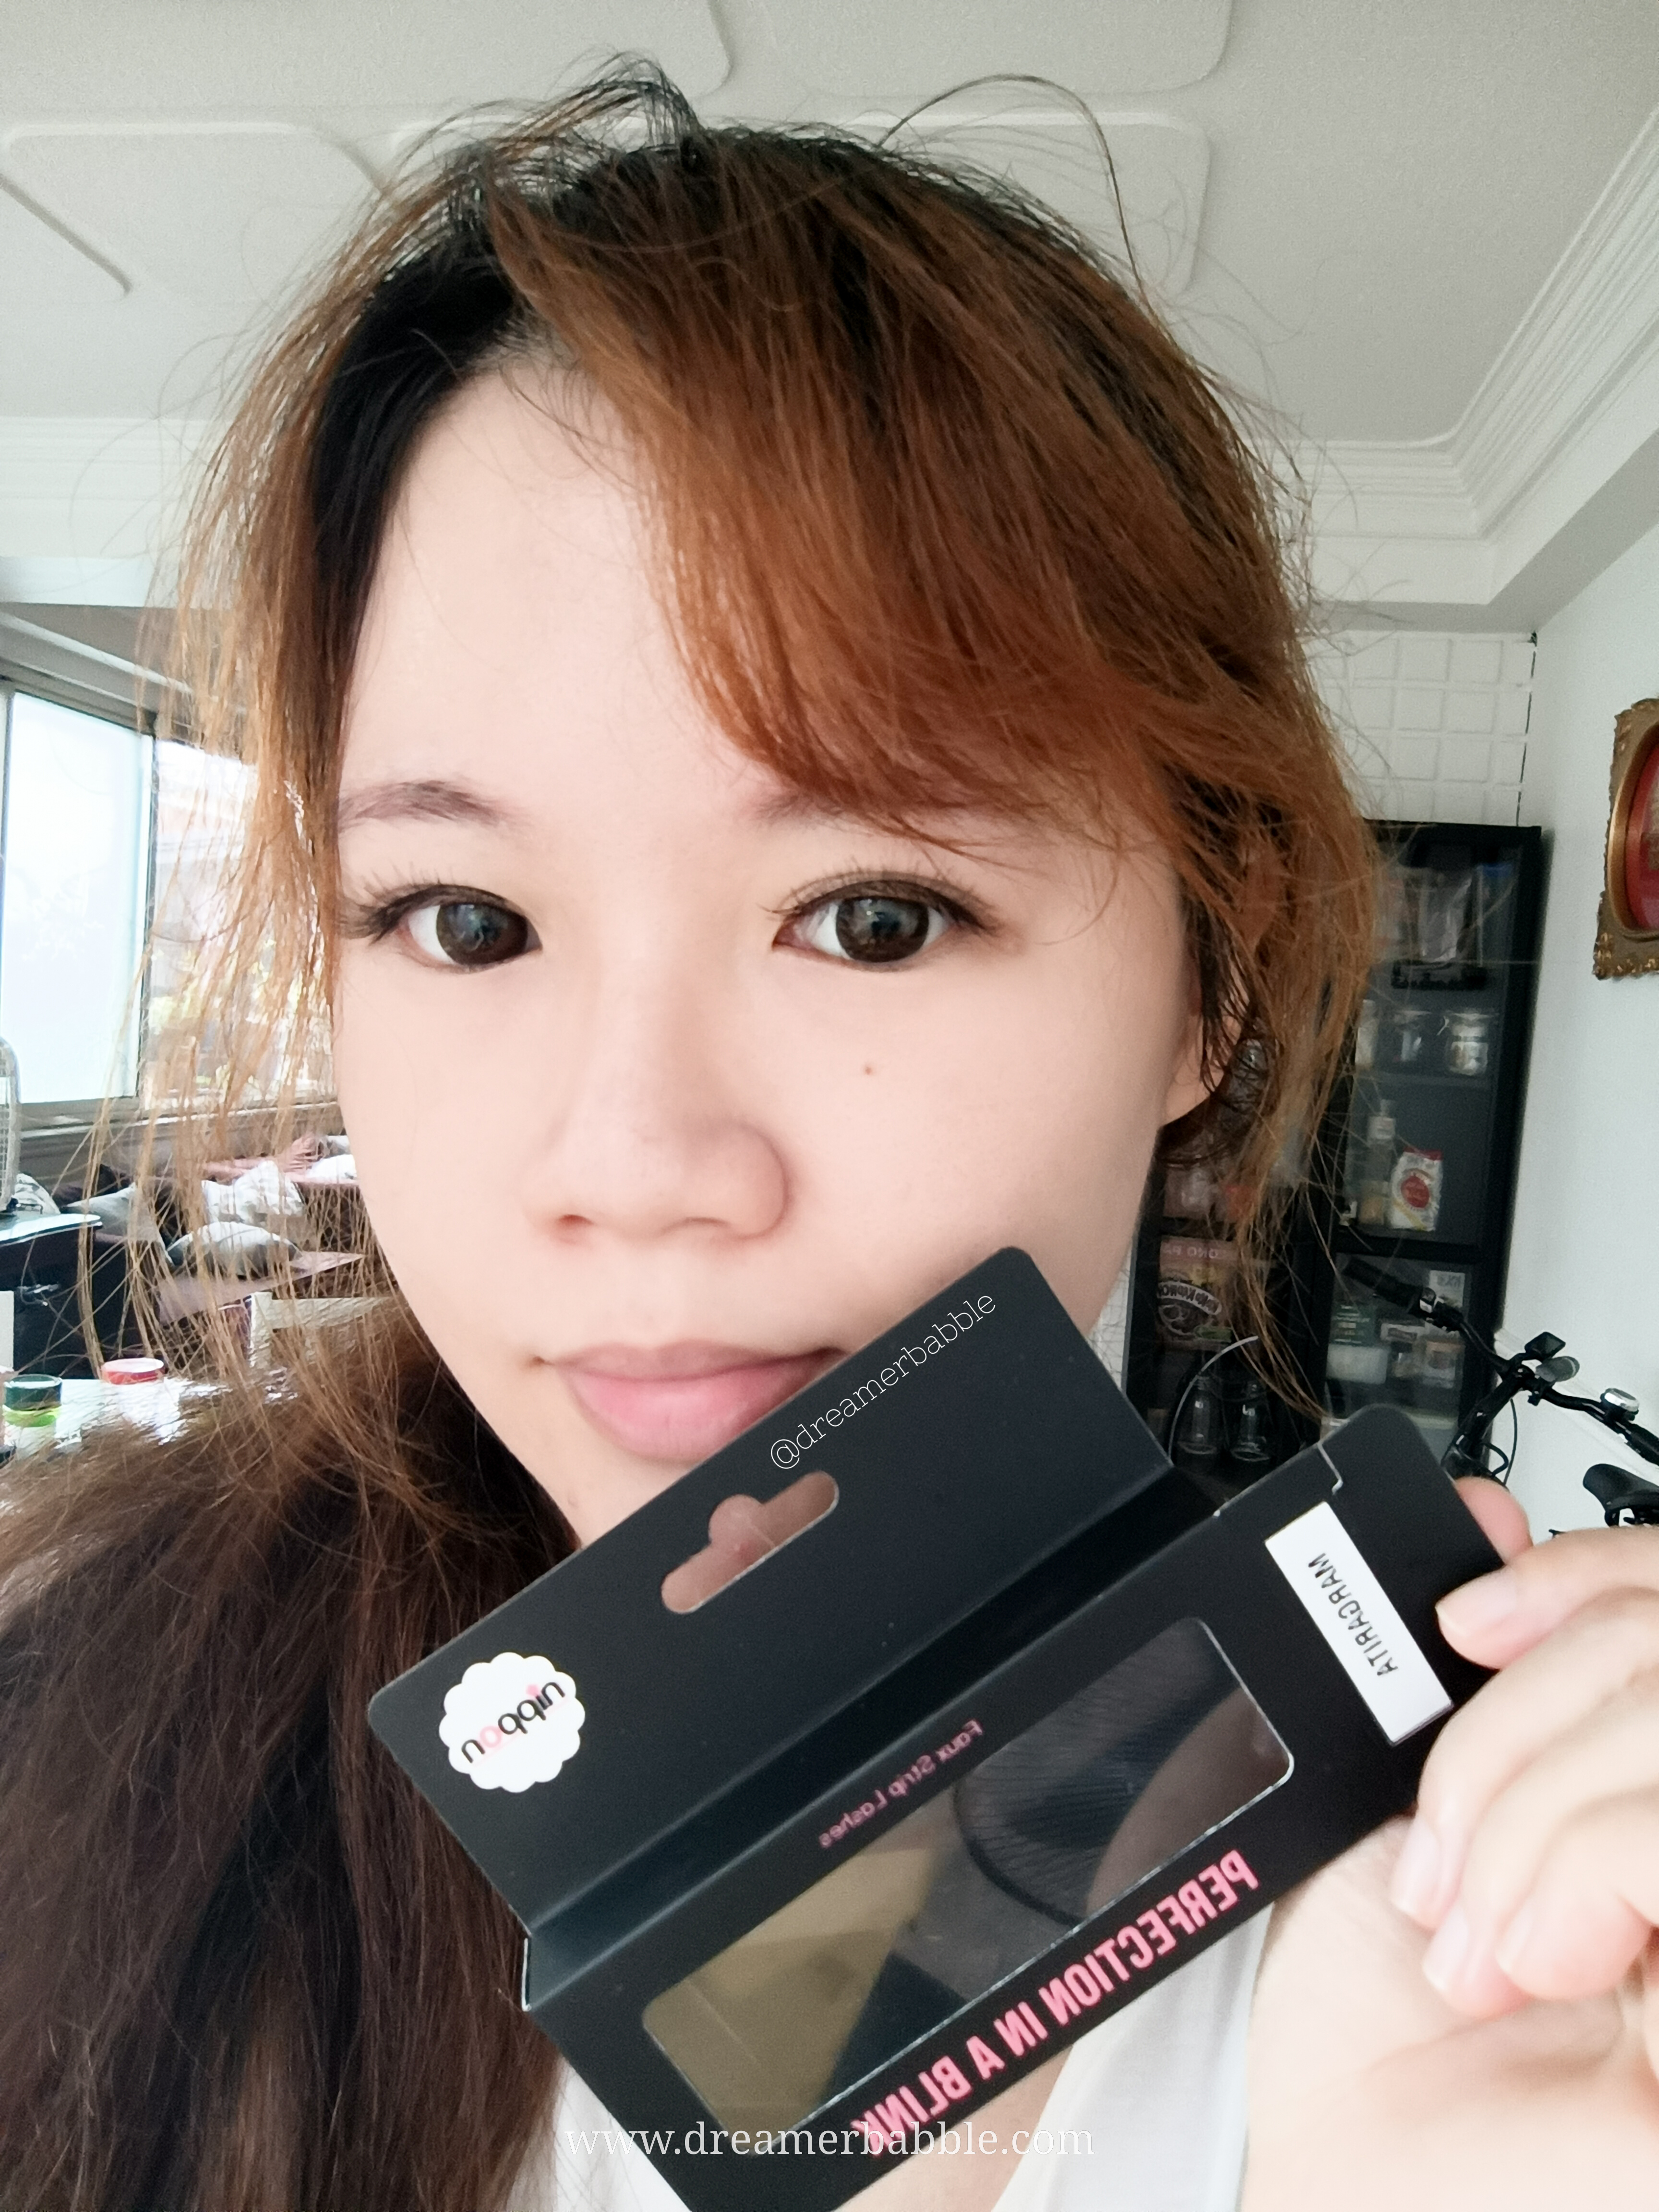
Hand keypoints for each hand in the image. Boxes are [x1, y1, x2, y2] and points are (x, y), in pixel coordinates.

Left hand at [1243, 1480, 1658, 2208]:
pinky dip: (1581, 1868)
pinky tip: (1541, 1963)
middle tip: (1445, 1858)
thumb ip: (1461, 1679)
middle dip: (1519, 1730)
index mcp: (1650, 1789)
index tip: (1470, 1619)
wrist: (1363, 2192)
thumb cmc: (1385, 2043)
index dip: (1591, 1579)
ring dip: (1536, 1816)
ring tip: (1482, 1939)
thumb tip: (1487, 1515)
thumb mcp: (1408, 1815)